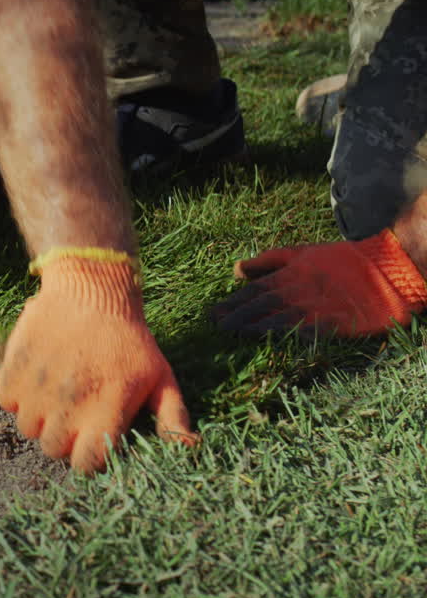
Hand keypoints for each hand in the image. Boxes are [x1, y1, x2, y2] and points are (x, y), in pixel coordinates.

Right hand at [0, 257, 196, 471]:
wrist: (91, 290)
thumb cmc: (130, 338)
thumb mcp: (161, 376)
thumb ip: (173, 416)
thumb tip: (189, 448)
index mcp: (105, 412)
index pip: (85, 464)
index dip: (88, 457)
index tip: (92, 439)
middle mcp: (68, 407)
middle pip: (53, 449)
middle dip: (63, 437)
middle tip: (73, 413)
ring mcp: (37, 389)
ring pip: (27, 428)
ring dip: (39, 417)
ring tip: (55, 394)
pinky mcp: (13, 369)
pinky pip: (6, 401)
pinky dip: (17, 394)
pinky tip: (37, 377)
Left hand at [211, 229, 426, 336]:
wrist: (386, 268)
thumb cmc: (342, 260)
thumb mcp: (302, 253)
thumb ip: (269, 261)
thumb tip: (236, 269)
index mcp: (289, 275)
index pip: (253, 290)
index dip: (231, 302)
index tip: (212, 313)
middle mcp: (298, 290)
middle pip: (261, 304)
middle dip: (236, 316)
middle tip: (214, 326)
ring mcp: (315, 307)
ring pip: (277, 319)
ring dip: (254, 328)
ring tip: (233, 335)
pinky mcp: (334, 323)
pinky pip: (307, 332)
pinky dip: (288, 338)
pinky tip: (270, 344)